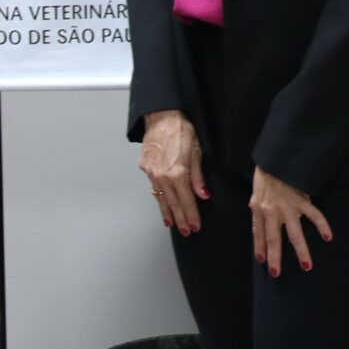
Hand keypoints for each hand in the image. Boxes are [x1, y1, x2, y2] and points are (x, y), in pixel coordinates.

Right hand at [138, 110, 208, 234]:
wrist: (160, 117)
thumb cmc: (181, 130)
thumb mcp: (196, 152)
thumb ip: (198, 177)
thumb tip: (203, 195)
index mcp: (178, 173)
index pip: (187, 201)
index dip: (191, 216)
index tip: (195, 226)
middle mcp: (163, 176)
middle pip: (173, 204)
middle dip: (181, 220)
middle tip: (186, 232)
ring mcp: (152, 173)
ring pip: (161, 199)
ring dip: (168, 213)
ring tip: (172, 225)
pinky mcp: (145, 167)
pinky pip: (153, 188)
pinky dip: (158, 199)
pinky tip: (162, 206)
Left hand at [248, 168, 328, 275]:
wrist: (276, 159)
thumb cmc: (265, 174)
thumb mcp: (256, 193)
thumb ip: (259, 208)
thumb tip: (260, 220)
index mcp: (259, 209)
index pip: (258, 233)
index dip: (260, 247)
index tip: (262, 260)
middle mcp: (272, 211)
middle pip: (274, 239)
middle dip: (275, 257)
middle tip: (276, 273)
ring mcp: (288, 207)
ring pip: (295, 234)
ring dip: (301, 251)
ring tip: (306, 265)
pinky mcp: (302, 201)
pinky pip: (314, 215)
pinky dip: (322, 225)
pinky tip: (328, 236)